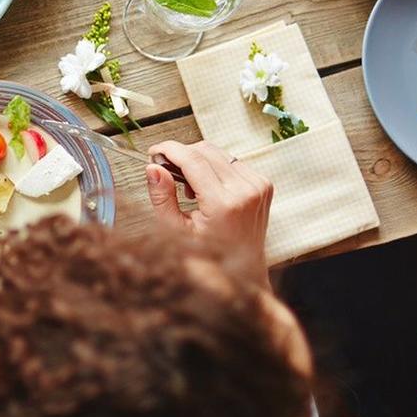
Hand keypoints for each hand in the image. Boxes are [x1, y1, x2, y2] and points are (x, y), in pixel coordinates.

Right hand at [144, 139, 272, 290]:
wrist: (245, 267)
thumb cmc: (210, 255)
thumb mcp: (177, 230)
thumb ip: (162, 197)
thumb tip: (153, 169)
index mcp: (224, 205)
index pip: (192, 160)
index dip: (169, 150)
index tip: (154, 152)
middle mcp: (244, 191)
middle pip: (204, 151)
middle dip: (181, 154)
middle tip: (166, 169)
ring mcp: (257, 185)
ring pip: (218, 152)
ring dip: (197, 160)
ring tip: (189, 186)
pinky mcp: (263, 183)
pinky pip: (231, 160)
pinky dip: (214, 167)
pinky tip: (208, 187)